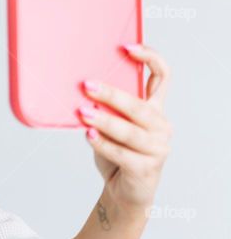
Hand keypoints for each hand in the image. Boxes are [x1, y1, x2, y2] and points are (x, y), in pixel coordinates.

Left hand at [78, 43, 172, 214]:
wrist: (123, 191)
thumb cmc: (116, 152)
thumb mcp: (110, 125)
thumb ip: (104, 108)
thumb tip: (77, 88)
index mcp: (155, 109)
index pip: (162, 77)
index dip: (149, 58)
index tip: (127, 47)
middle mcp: (160, 125)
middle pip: (139, 105)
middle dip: (112, 94)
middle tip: (87, 86)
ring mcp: (157, 148)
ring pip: (130, 131)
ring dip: (105, 120)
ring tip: (83, 113)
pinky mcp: (147, 168)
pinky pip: (122, 153)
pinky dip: (103, 144)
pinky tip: (89, 136)